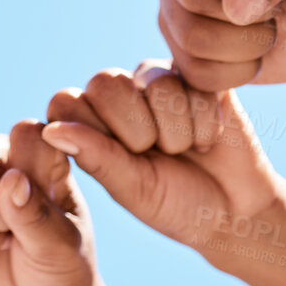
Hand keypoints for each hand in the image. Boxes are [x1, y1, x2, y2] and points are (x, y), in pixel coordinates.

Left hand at [42, 61, 280, 251]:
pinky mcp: (194, 75)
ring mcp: (155, 81)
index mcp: (90, 124)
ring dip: (176, 129)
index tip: (122, 162)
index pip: (65, 101)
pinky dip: (204, 120)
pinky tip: (209, 137)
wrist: (236, 210)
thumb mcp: (133, 189)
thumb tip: (49, 130)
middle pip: (104, 82)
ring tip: (187, 149)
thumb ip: (95, 157)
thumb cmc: (176, 204)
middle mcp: (118, 95)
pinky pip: (191, 80)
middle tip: (159, 155)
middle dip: (138, 130)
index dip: (95, 131)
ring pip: (152, 82)